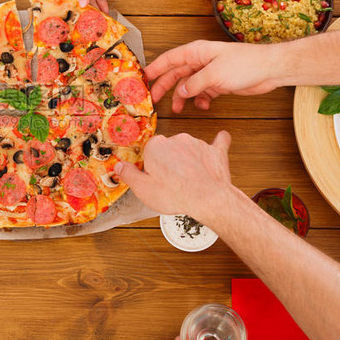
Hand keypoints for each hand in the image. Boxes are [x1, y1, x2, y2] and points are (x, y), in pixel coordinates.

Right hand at [114, 132, 233, 223]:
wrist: (207, 199)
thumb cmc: (176, 195)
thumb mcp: (143, 189)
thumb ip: (128, 175)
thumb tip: (119, 166)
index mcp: (156, 146)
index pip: (149, 152)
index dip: (151, 166)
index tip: (154, 177)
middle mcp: (176, 139)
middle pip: (168, 148)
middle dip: (168, 162)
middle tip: (170, 181)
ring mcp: (197, 143)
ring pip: (188, 148)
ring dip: (187, 159)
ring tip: (188, 180)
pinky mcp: (215, 151)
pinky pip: (218, 142)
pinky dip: (217, 143)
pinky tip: (220, 139)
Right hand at [145, 41, 281, 112]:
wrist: (269, 70)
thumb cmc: (245, 64)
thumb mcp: (214, 75)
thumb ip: (194, 84)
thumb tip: (180, 91)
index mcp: (197, 52)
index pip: (170, 59)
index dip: (155, 68)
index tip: (142, 78)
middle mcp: (201, 61)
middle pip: (176, 73)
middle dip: (165, 87)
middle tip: (154, 99)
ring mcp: (209, 72)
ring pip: (188, 85)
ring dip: (182, 97)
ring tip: (177, 109)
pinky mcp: (218, 83)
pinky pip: (202, 93)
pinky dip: (200, 100)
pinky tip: (202, 106)